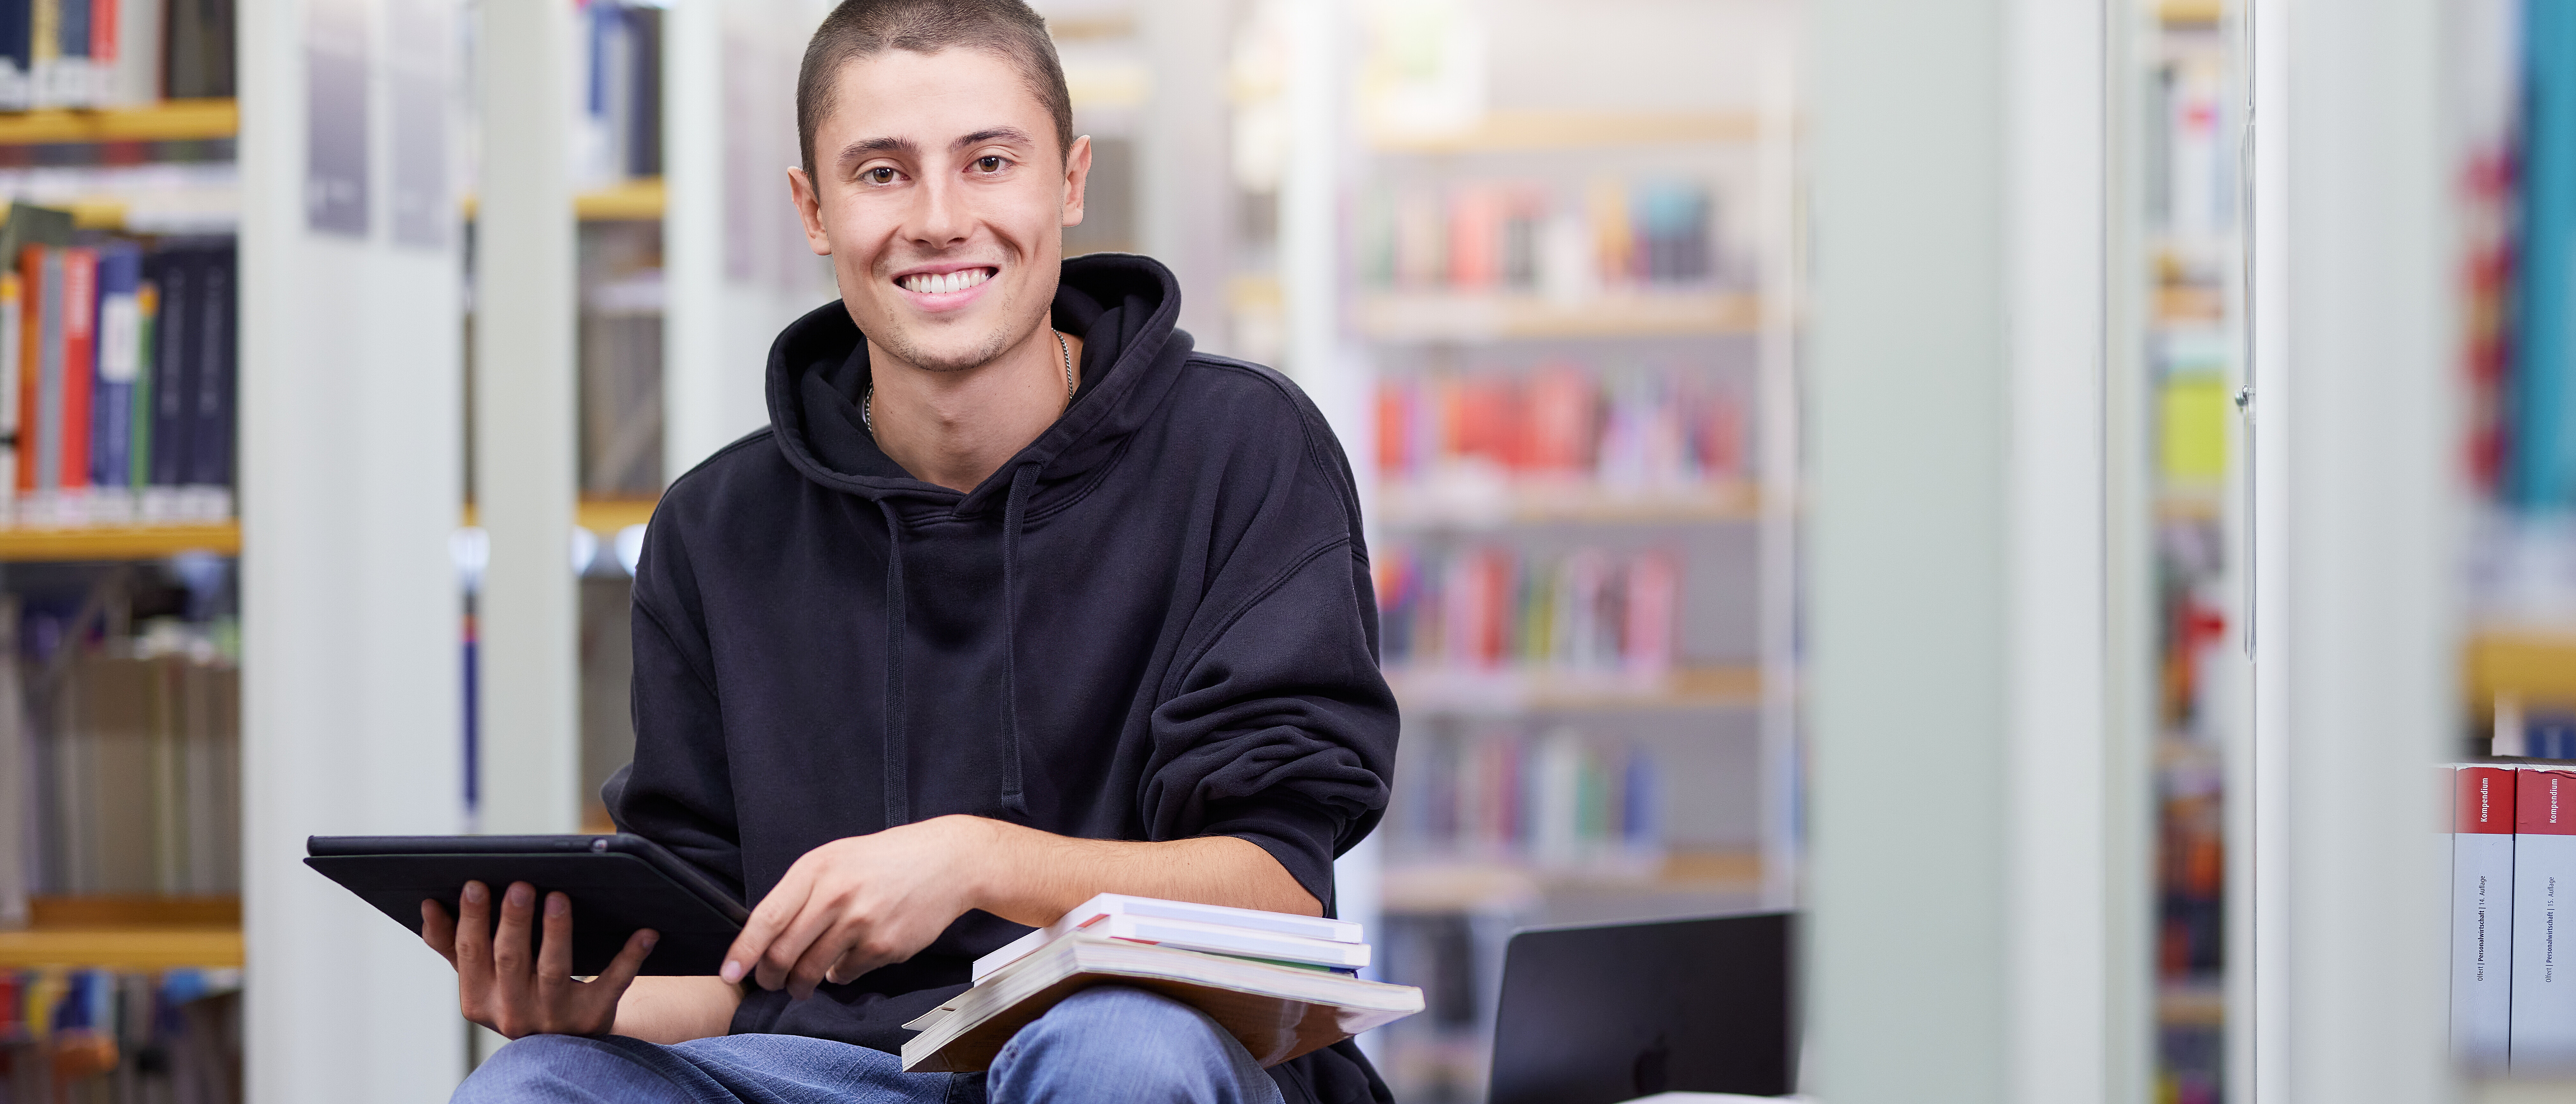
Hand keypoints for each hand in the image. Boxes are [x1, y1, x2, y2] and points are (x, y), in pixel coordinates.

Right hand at [421, 880, 656, 1038]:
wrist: (565, 1042)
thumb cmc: (518, 993)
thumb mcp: (481, 979)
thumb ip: (452, 946)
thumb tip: (428, 906)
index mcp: (478, 1000)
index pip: (471, 954)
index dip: (471, 920)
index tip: (474, 884)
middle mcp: (512, 1013)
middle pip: (510, 960)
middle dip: (514, 921)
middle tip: (521, 885)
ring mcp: (554, 1019)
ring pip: (554, 970)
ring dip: (557, 932)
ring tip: (559, 897)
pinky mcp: (593, 1018)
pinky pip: (613, 984)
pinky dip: (630, 957)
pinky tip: (645, 932)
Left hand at [722, 816, 989, 999]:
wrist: (947, 862)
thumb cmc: (885, 861)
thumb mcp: (837, 859)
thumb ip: (803, 893)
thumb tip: (771, 937)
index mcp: (817, 869)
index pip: (767, 918)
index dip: (743, 951)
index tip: (731, 973)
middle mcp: (835, 895)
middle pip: (784, 953)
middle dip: (770, 976)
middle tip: (771, 982)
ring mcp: (861, 923)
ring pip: (812, 970)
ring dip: (801, 985)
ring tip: (803, 984)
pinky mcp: (884, 946)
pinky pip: (847, 974)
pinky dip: (841, 974)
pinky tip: (849, 960)